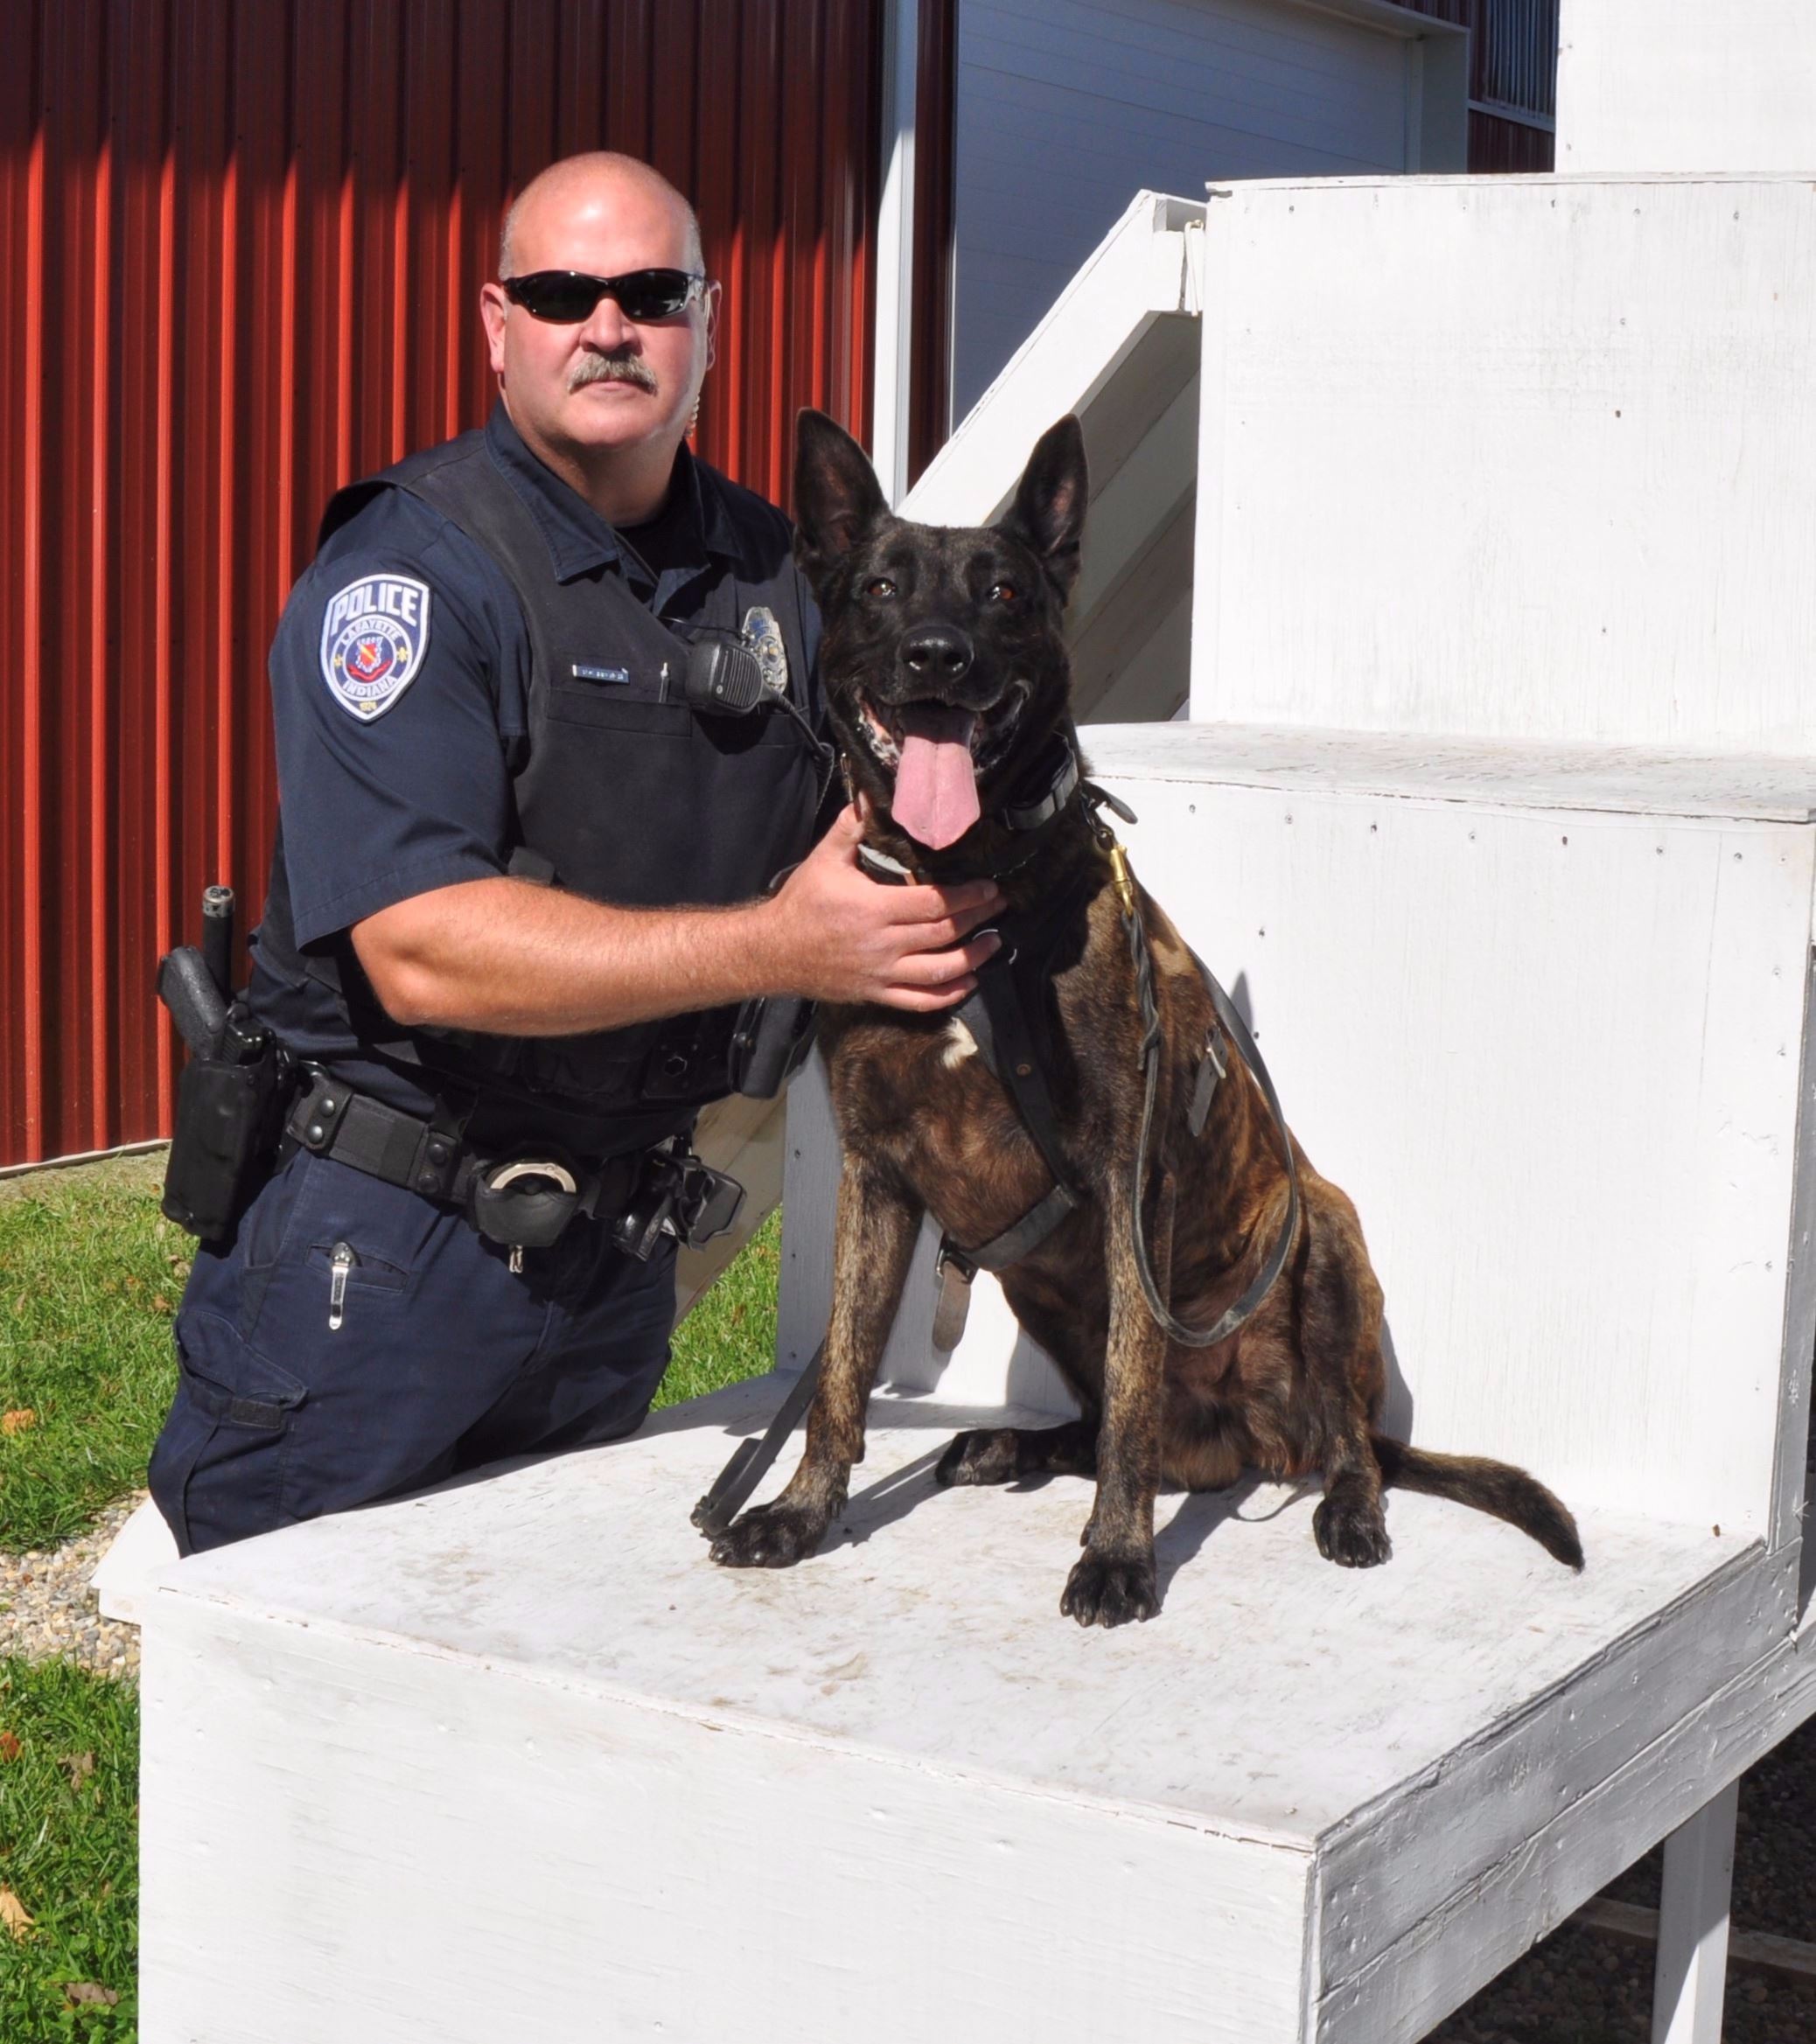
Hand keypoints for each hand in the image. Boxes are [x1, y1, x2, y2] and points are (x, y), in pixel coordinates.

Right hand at [760, 806, 1002, 1010]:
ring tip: (994, 943)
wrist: (772, 952)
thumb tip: (870, 794)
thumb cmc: (801, 904)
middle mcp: (882, 945)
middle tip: (1000, 906)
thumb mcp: (823, 860)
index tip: (989, 888)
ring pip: (939, 972)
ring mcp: (881, 974)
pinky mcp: (876, 994)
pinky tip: (968, 982)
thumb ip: (850, 828)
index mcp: (873, 909)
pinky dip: (949, 995)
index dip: (967, 896)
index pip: (933, 903)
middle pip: (943, 934)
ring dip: (973, 958)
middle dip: (978, 920)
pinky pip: (920, 1002)